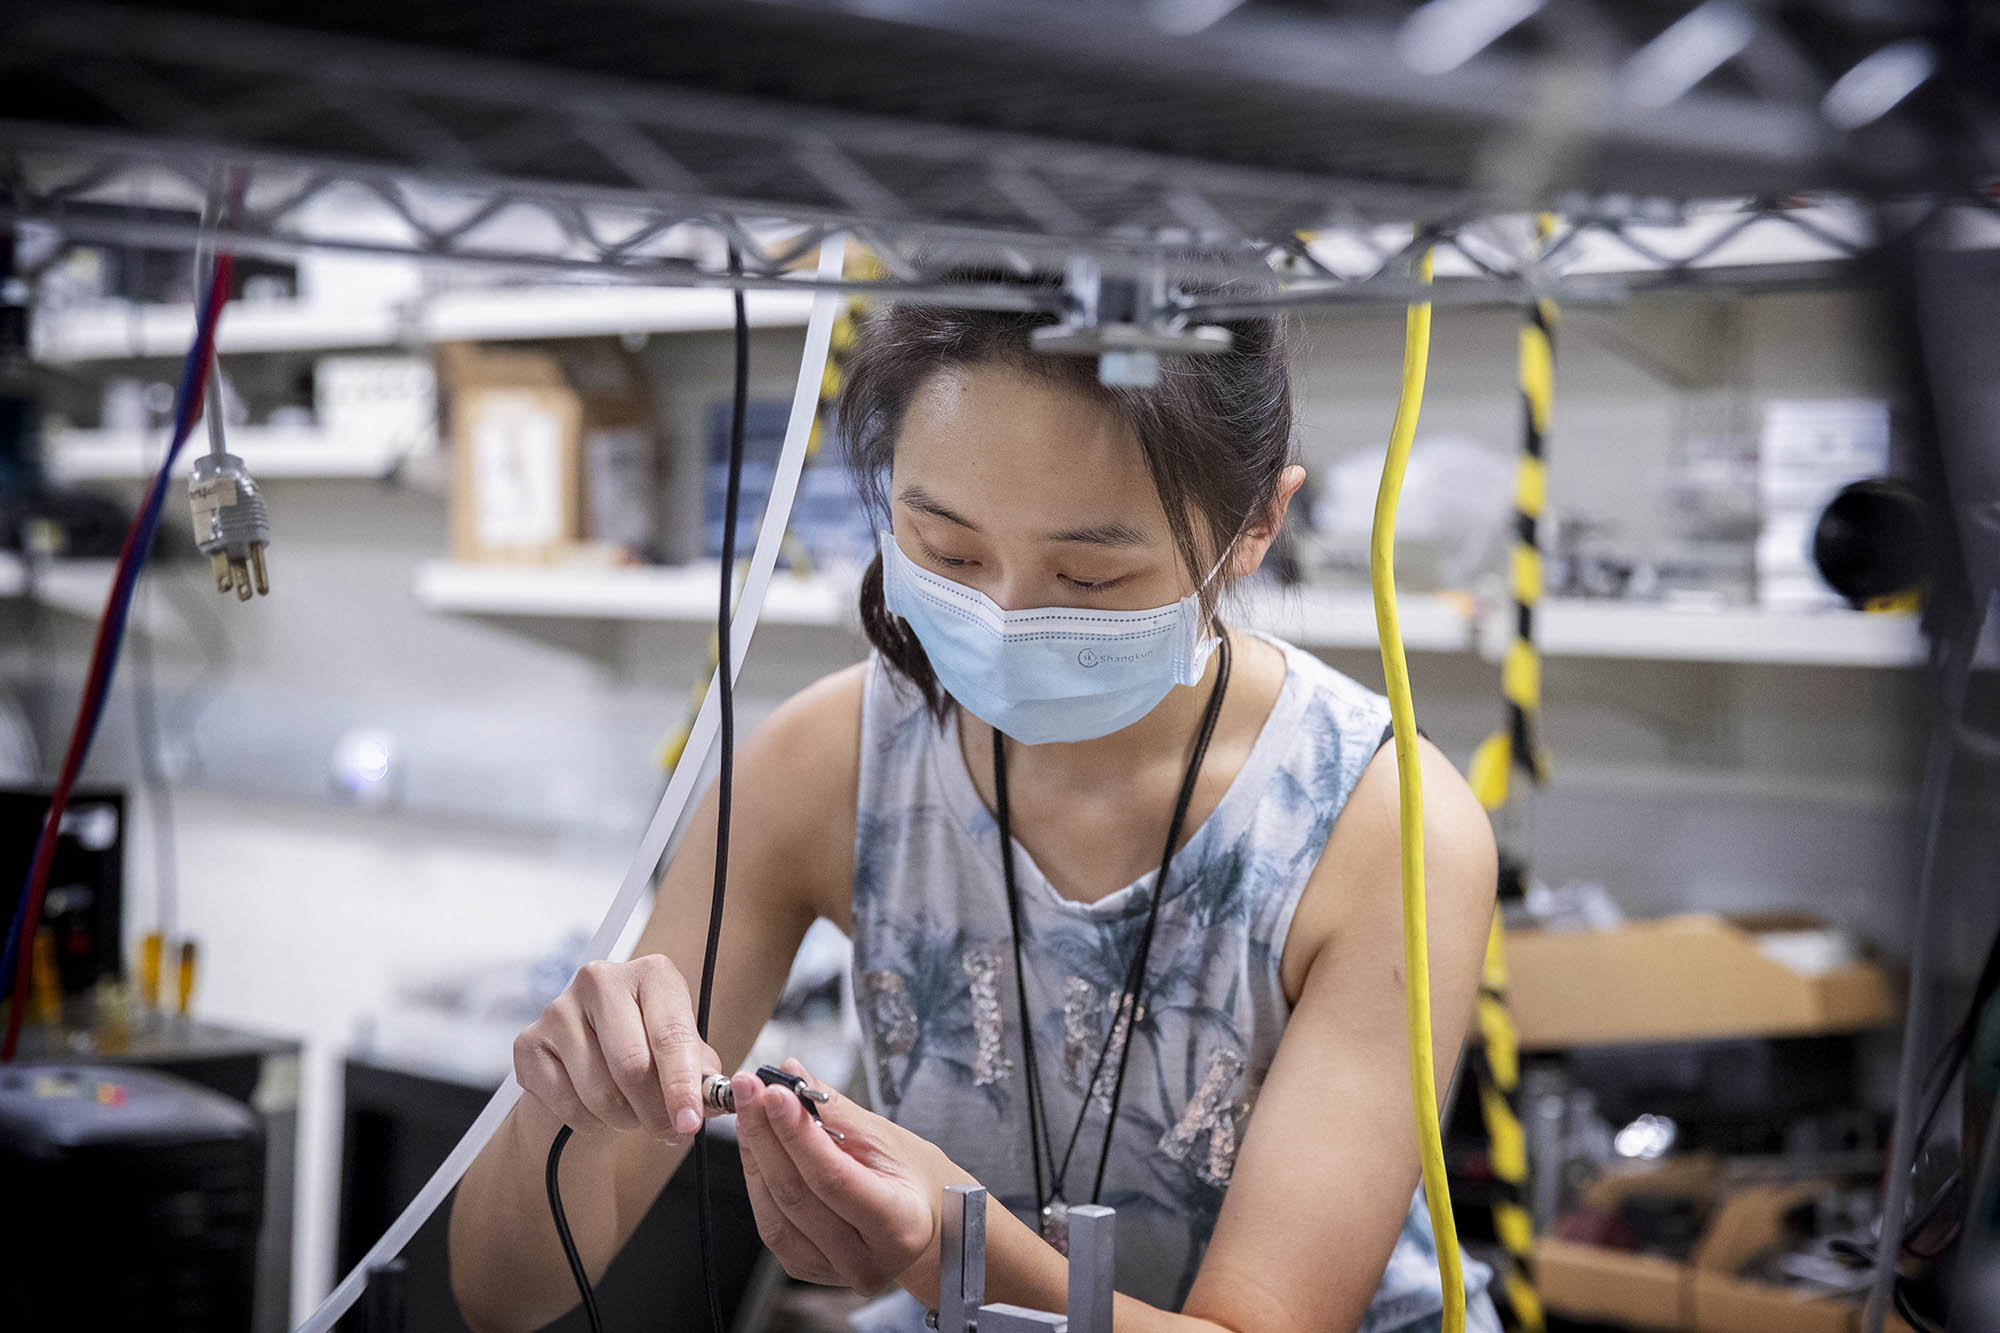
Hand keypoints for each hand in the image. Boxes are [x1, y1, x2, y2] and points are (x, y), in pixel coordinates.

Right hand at [512, 954, 718, 1142]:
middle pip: (632, 1066)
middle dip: (655, 1112)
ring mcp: (559, 1008)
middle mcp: (601, 980)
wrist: (592, 1056)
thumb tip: (712, 1102)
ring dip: (624, 1119)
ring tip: (633, 1114)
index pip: (670, 1034)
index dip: (682, 1085)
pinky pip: (567, 1104)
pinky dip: (590, 1121)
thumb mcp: (685, 1053)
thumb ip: (701, 1075)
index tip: (691, 1122)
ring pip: (600, 1092)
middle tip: (668, 1131)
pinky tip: (598, 1109)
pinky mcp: (528, 1042)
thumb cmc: (647, 1049)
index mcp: (651, 973)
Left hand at [733, 1059, 965, 1293]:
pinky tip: (757, 1145)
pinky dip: (758, 1180)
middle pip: (797, 1196)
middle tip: (749, 1089)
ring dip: (755, 1155)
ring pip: (775, 1213)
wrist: (925, 1222)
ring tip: (748, 1109)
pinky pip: (771, 1225)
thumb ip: (835, 1109)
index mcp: (898, 1226)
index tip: (774, 1092)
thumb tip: (792, 1073)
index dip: (797, 1133)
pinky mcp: (807, 1268)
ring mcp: (833, 1271)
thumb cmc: (913, 1178)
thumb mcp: (887, 1138)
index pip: (833, 1178)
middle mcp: (865, 1261)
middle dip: (765, 1134)